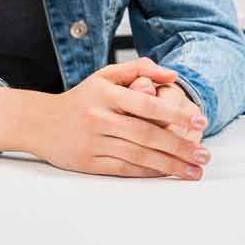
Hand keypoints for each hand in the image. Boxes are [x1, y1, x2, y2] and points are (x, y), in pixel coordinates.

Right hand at [30, 59, 209, 178]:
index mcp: (105, 94)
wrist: (41, 122)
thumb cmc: (81, 99)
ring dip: (170, 165)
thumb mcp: (105, 76)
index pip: (147, 105)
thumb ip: (138, 70)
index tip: (199, 122)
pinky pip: (124, 169)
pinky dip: (148, 172)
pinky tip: (166, 174)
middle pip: (147, 135)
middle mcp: (98, 118)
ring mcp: (93, 142)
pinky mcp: (89, 163)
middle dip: (180, 147)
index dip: (176, 115)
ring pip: (138, 156)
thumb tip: (171, 76)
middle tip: (204, 155)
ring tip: (193, 171)